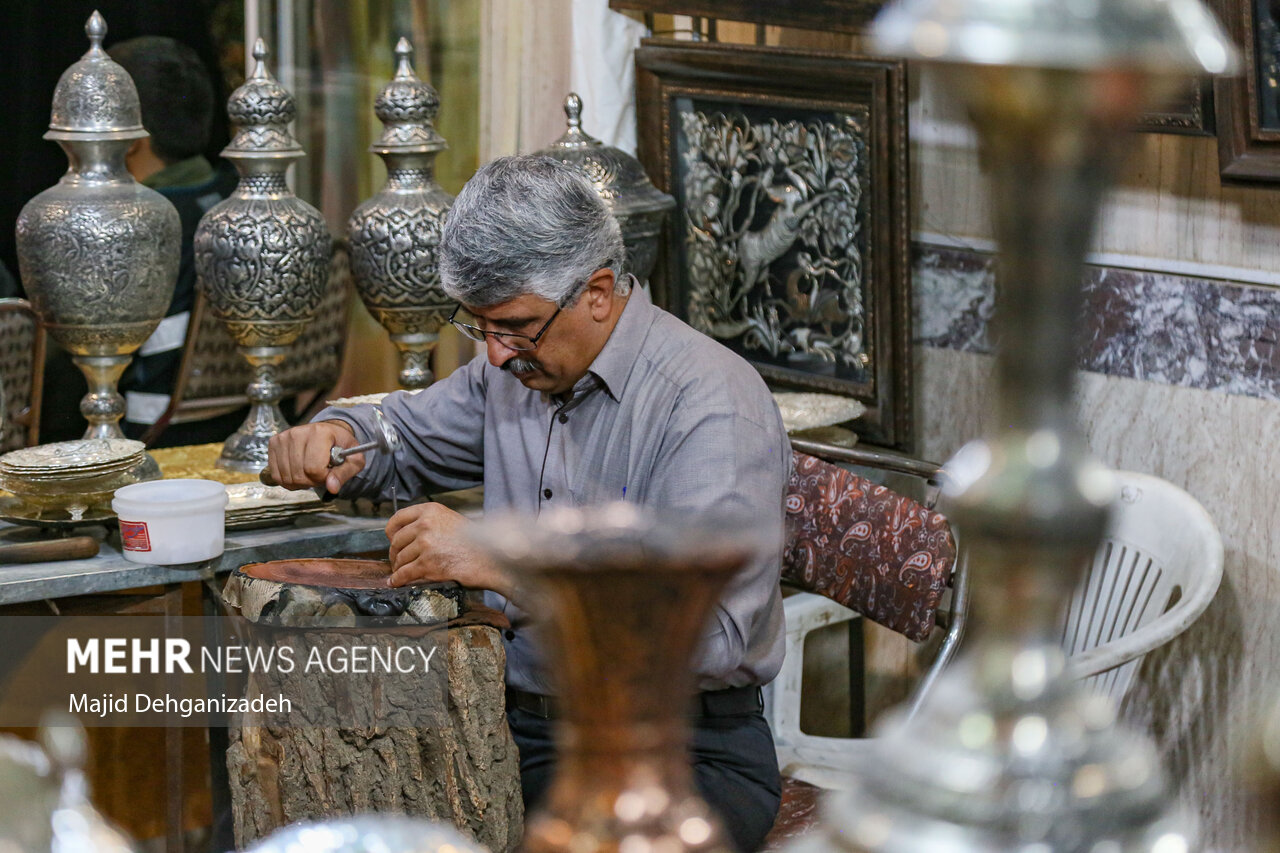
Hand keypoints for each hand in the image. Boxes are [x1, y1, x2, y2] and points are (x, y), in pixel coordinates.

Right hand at [266, 420, 361, 493]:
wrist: (329, 433)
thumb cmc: (341, 446)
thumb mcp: (353, 460)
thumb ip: (344, 474)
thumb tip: (332, 487)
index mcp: (320, 433)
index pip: (314, 469)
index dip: (323, 478)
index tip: (329, 472)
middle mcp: (298, 432)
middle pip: (299, 475)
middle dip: (312, 481)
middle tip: (321, 473)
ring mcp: (284, 437)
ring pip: (286, 477)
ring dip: (300, 482)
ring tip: (310, 471)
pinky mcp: (274, 443)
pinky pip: (276, 475)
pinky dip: (288, 480)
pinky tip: (298, 472)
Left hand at [386, 503, 512, 595]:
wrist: (490, 559)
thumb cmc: (475, 542)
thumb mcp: (450, 521)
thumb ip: (429, 523)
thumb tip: (407, 535)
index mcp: (430, 511)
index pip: (398, 519)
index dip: (391, 532)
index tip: (392, 540)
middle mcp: (425, 525)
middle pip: (397, 542)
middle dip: (395, 554)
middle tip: (399, 561)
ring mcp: (426, 545)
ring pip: (400, 559)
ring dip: (399, 569)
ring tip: (404, 573)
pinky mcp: (427, 564)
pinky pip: (404, 574)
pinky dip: (398, 580)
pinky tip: (397, 582)